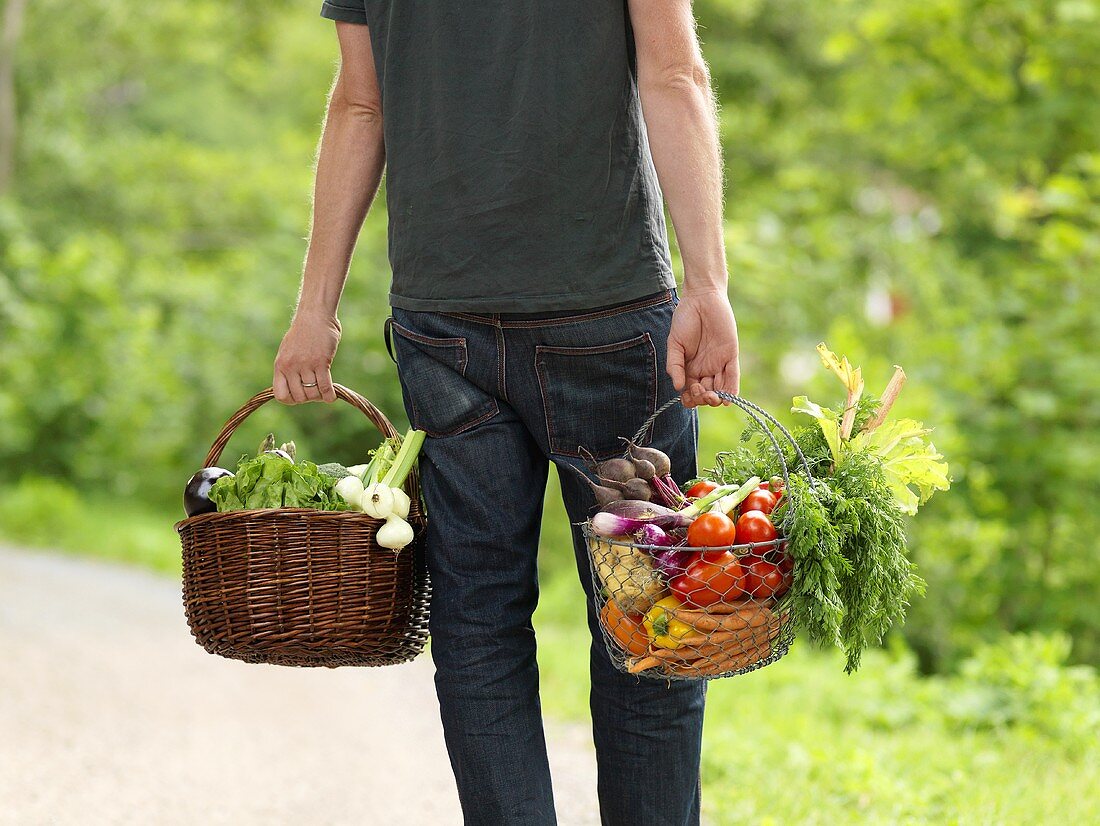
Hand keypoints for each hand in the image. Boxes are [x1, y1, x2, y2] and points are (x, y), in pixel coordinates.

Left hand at [273, 311, 340, 403]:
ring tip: (324, 390)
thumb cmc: (303, 333)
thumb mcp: (287, 351)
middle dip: (309, 398)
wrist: (314, 315)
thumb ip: (288, 368)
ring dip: (320, 395)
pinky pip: (325, 386)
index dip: (292, 400)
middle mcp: (291, 366)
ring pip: (313, 393)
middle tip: (316, 391)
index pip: (281, 395)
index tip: (300, 395)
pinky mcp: (321, 362)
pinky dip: (329, 395)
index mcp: (280, 365)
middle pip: (300, 397)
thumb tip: (295, 387)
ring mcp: (305, 365)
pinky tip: (332, 396)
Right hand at [666, 289, 739, 407]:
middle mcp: (705, 368)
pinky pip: (732, 375)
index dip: (689, 399)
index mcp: (689, 368)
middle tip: (698, 391)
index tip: (686, 397)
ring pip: (720, 388)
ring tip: (710, 397)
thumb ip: (675, 365)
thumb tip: (677, 387)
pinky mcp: (731, 355)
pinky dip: (730, 389)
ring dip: (716, 397)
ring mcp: (719, 362)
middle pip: (706, 393)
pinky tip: (726, 399)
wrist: (701, 299)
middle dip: (702, 398)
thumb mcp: (674, 344)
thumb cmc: (684, 320)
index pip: (690, 391)